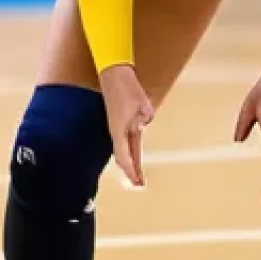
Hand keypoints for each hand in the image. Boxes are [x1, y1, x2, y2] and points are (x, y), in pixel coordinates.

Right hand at [99, 64, 154, 187]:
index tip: (138, 183)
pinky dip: (130, 151)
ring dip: (131, 162)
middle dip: (131, 171)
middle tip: (139, 184)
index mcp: (120, 131)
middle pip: (123, 157)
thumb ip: (146, 117)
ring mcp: (117, 127)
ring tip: (138, 173)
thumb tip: (145, 125)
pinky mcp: (120, 121)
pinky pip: (125, 142)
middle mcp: (117, 132)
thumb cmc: (127, 89)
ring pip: (124, 150)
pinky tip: (135, 153)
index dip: (132, 171)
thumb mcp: (142, 105)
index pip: (125, 157)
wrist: (114, 75)